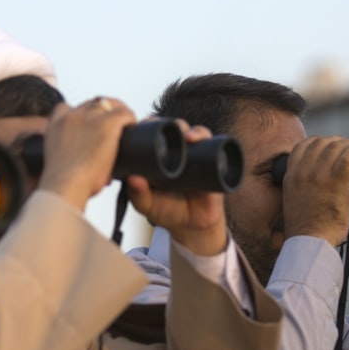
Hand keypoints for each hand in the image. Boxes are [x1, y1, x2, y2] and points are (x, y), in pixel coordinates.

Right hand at [37, 97, 135, 209]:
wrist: (64, 186)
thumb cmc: (61, 184)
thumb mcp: (57, 161)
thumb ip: (67, 153)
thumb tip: (83, 163)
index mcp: (56, 124)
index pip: (67, 108)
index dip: (81, 115)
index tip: (90, 125)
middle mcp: (71, 116)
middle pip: (92, 104)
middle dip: (102, 113)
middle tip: (112, 127)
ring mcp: (89, 118)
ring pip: (109, 104)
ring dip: (117, 112)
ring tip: (125, 125)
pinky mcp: (107, 124)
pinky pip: (124, 114)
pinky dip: (130, 119)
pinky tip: (132, 128)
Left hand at [126, 119, 226, 255]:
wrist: (192, 225)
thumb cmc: (166, 210)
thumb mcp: (147, 205)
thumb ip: (138, 194)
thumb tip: (132, 179)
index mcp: (157, 156)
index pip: (152, 132)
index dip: (149, 124)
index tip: (144, 125)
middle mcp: (177, 151)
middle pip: (175, 128)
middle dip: (172, 125)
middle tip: (169, 130)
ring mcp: (196, 155)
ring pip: (196, 133)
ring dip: (193, 131)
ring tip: (188, 137)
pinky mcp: (214, 162)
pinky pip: (216, 145)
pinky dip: (210, 140)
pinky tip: (203, 141)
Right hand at [282, 135, 348, 247]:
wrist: (309, 241)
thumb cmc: (304, 228)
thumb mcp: (292, 202)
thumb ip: (299, 189)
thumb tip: (308, 185)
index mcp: (290, 176)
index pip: (302, 147)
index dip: (318, 143)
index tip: (328, 147)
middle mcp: (302, 171)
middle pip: (320, 142)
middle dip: (335, 141)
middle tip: (346, 147)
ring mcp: (319, 175)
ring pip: (335, 146)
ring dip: (347, 144)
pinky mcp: (336, 180)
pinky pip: (348, 156)